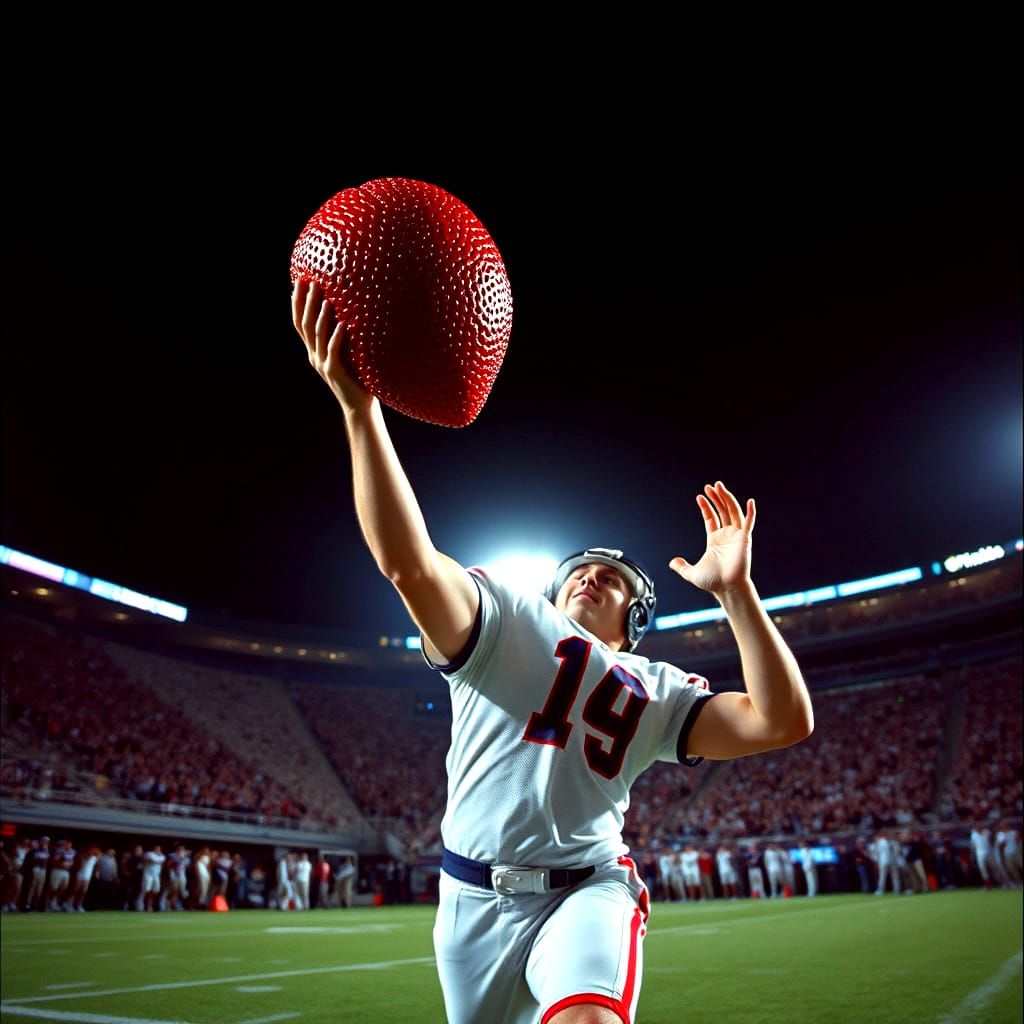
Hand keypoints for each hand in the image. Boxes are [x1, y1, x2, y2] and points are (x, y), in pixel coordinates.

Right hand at [290, 278, 374, 414]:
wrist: (358, 406)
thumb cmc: (356, 379)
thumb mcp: (345, 356)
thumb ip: (341, 339)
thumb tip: (349, 313)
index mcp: (313, 351)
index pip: (300, 323)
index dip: (297, 303)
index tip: (298, 283)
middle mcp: (314, 356)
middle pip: (305, 325)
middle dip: (306, 303)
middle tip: (310, 283)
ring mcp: (323, 364)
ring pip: (317, 336)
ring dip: (321, 317)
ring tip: (325, 299)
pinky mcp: (334, 372)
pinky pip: (333, 351)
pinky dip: (336, 337)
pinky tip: (342, 325)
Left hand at [669, 481, 754, 596]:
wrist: (727, 588)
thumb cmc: (713, 582)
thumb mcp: (692, 573)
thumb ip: (682, 567)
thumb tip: (672, 562)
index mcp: (714, 540)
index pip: (711, 518)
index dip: (706, 507)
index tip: (700, 497)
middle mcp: (726, 535)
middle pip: (722, 511)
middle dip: (716, 498)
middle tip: (710, 486)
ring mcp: (736, 536)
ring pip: (733, 512)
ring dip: (727, 499)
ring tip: (719, 487)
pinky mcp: (745, 539)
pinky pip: (749, 523)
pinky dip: (751, 512)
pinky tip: (750, 501)